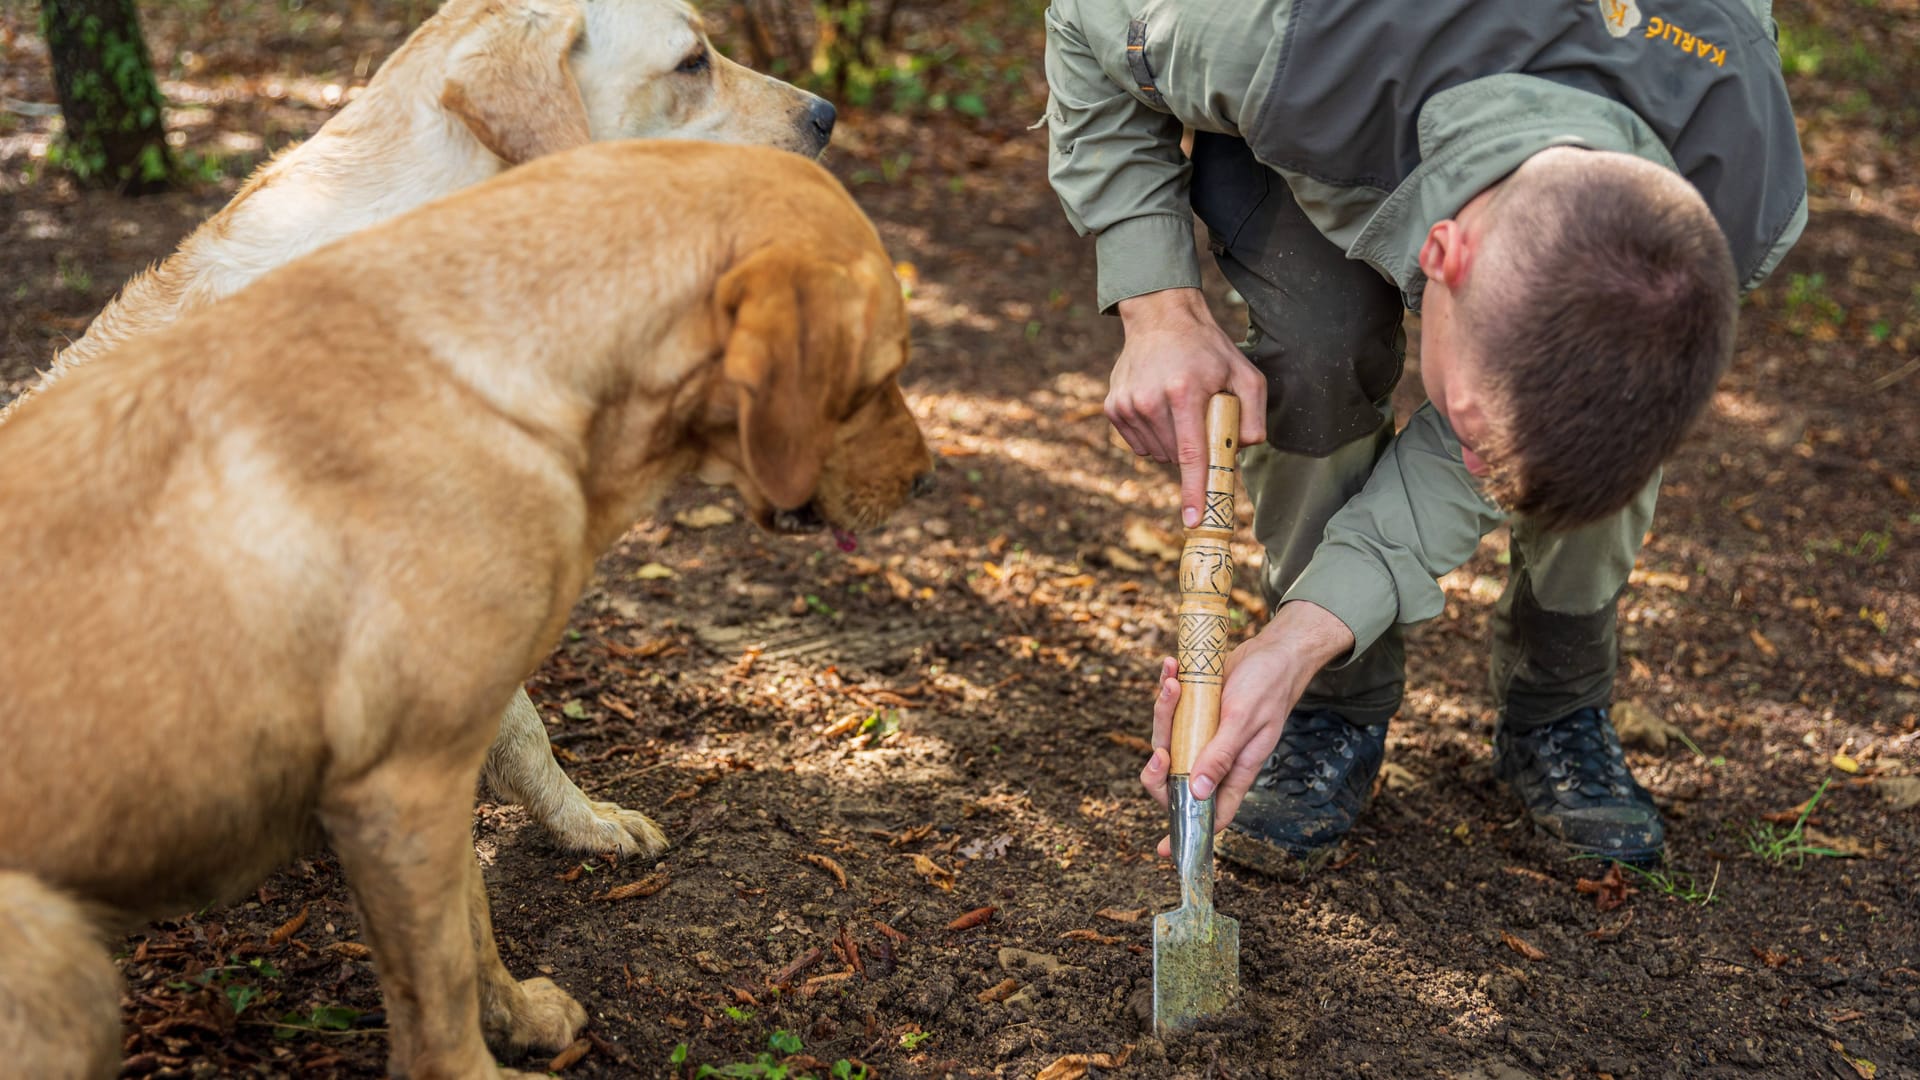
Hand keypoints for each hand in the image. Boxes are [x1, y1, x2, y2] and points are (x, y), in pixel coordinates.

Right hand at [1109, 288, 1266, 528]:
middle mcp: (1149, 400)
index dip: (1195, 490)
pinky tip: (1160, 410)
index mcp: (1183, 391)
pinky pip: (1139, 445)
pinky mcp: (1113, 407)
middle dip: (1194, 453)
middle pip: (1176, 458)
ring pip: (1156, 455)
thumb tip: (1243, 449)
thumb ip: (1253, 413)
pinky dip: (1154, 437)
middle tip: (1200, 420)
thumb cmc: (1207, 348)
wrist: (1160, 317)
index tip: (1194, 519)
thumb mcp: (1244, 372)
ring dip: (1174, 445)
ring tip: (1180, 410)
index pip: (1190, 454)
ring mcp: (1127, 405)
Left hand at [1139, 601, 1354, 855]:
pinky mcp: (1194, 710)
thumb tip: (1197, 792)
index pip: (1210, 812)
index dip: (1186, 830)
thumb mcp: (1244, 721)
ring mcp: (1202, 733)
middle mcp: (1215, 757)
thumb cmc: (1268, 687)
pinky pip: (1171, 709)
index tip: (1161, 850)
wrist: (1275, 651)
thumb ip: (1221, 755)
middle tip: (1157, 753)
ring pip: (1167, 738)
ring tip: (1171, 682)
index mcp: (1234, 771)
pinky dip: (1166, 689)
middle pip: (1174, 777)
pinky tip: (1170, 667)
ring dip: (1163, 710)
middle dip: (1157, 768)